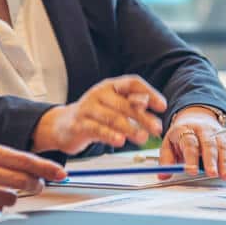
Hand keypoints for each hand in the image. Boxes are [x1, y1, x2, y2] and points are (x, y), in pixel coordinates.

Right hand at [32, 75, 166, 154]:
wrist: (63, 125)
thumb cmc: (94, 115)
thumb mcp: (113, 106)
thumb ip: (132, 106)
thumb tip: (155, 108)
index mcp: (111, 86)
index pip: (132, 83)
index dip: (149, 93)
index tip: (162, 106)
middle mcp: (99, 93)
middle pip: (125, 103)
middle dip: (143, 117)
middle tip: (157, 128)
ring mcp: (87, 108)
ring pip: (112, 117)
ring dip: (130, 128)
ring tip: (143, 138)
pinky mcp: (78, 124)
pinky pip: (97, 129)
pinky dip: (110, 135)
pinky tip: (120, 141)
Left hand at [159, 106, 225, 179]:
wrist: (196, 119)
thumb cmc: (181, 135)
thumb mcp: (169, 144)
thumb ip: (166, 160)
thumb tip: (163, 175)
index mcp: (186, 129)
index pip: (189, 143)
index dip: (191, 157)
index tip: (191, 170)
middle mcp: (203, 129)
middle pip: (208, 144)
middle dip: (211, 160)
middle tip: (211, 173)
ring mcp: (217, 133)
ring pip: (223, 147)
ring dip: (225, 162)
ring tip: (225, 175)